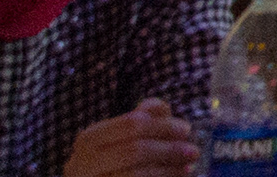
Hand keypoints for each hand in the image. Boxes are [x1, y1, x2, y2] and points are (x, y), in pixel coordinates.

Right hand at [64, 101, 199, 176]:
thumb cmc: (113, 159)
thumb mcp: (124, 135)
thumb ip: (143, 117)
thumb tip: (160, 106)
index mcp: (89, 138)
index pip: (131, 123)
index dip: (163, 125)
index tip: (186, 130)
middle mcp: (82, 163)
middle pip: (134, 151)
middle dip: (169, 150)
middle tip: (193, 151)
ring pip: (135, 174)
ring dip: (168, 169)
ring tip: (189, 167)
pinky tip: (177, 176)